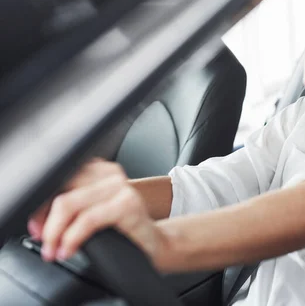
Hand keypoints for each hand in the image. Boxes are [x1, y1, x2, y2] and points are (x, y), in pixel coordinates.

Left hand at [28, 159, 165, 266]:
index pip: (58, 177)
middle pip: (60, 188)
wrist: (154, 244)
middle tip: (43, 240)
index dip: (40, 204)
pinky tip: (68, 249)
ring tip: (54, 250)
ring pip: (69, 203)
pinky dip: (72, 237)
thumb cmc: (122, 230)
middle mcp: (110, 173)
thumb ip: (72, 206)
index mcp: (99, 170)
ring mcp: (120, 187)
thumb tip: (38, 219)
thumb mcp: (93, 212)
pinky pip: (88, 219)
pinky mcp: (128, 204)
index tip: (35, 226)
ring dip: (54, 232)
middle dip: (44, 219)